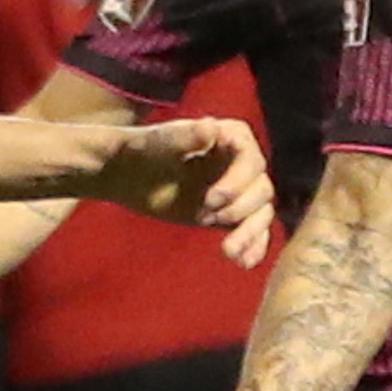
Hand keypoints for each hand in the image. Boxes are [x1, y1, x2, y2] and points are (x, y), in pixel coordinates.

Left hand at [95, 116, 276, 261]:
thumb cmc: (143, 149)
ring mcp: (240, 189)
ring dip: (250, 233)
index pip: (251, 159)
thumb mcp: (160, 142)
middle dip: (241, 208)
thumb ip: (184, 135)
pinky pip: (253, 231)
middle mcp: (242, 162)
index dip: (238, 181)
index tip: (212, 199)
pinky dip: (252, 247)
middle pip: (261, 188)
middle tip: (206, 216)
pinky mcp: (232, 214)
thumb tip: (210, 128)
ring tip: (228, 251)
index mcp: (231, 136)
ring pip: (261, 212)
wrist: (130, 174)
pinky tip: (242, 263)